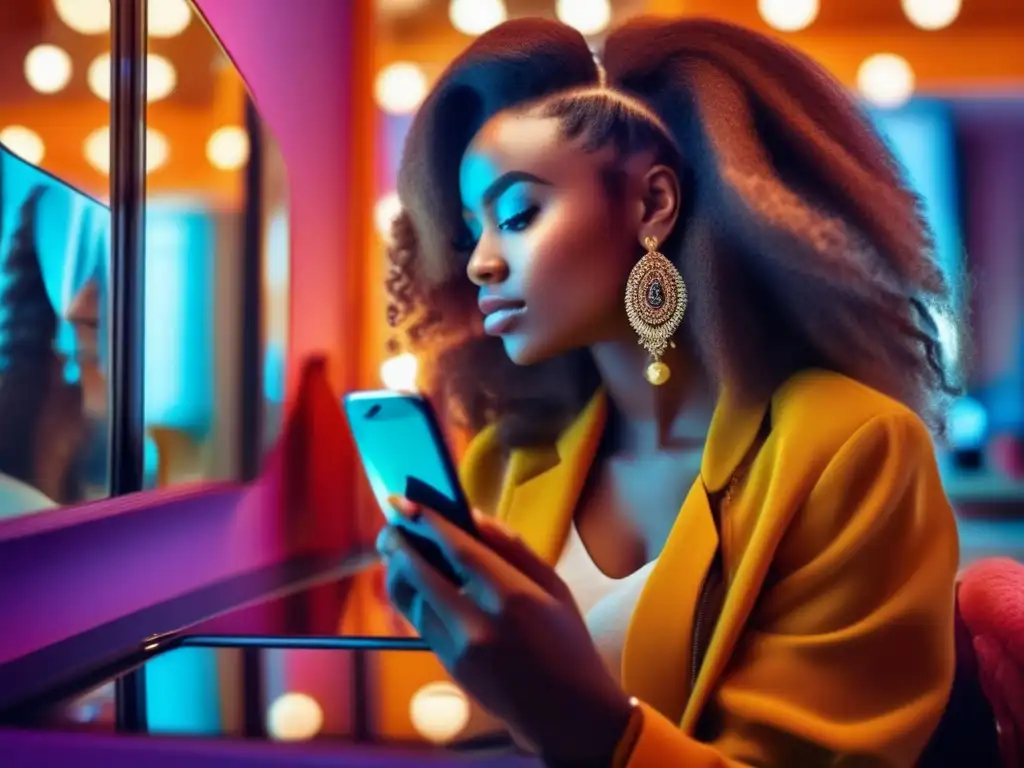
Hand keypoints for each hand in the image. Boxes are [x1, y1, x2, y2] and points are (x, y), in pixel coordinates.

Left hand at [377, 498, 633, 763]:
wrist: (565, 712)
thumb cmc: (567, 643)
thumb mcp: (554, 586)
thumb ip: (513, 547)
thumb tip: (473, 516)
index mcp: (512, 597)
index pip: (458, 549)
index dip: (427, 522)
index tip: (407, 502)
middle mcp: (478, 623)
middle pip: (420, 573)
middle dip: (398, 543)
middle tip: (390, 522)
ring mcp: (458, 649)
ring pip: (410, 599)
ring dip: (396, 569)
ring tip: (395, 549)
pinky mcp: (448, 666)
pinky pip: (420, 622)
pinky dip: (412, 596)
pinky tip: (414, 580)